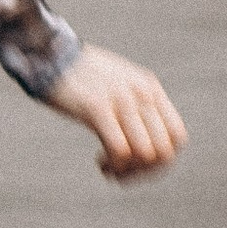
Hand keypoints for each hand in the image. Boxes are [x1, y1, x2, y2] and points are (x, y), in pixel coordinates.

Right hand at [43, 43, 185, 181]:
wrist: (48, 55)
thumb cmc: (80, 76)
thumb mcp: (119, 84)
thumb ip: (136, 104)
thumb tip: (146, 139)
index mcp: (150, 88)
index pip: (178, 137)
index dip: (162, 160)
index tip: (139, 165)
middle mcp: (142, 94)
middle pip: (163, 151)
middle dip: (144, 171)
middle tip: (121, 172)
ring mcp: (121, 100)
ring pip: (144, 154)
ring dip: (127, 171)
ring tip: (109, 169)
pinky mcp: (97, 108)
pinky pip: (119, 150)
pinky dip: (112, 165)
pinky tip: (100, 161)